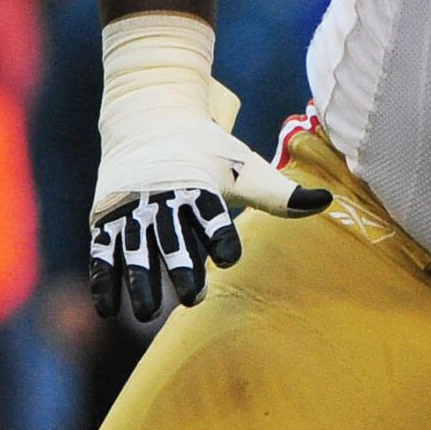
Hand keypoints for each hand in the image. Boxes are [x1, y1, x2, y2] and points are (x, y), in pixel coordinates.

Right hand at [88, 78, 328, 320]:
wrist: (150, 116)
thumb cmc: (207, 151)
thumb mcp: (245, 167)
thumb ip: (281, 194)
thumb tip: (327, 202)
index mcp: (198, 184)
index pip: (211, 215)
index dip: (221, 237)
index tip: (229, 259)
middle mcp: (162, 197)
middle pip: (172, 235)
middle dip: (181, 265)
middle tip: (192, 298)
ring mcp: (131, 208)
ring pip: (135, 247)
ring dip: (140, 280)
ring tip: (148, 313)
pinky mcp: (106, 218)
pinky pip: (103, 251)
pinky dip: (104, 278)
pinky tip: (108, 308)